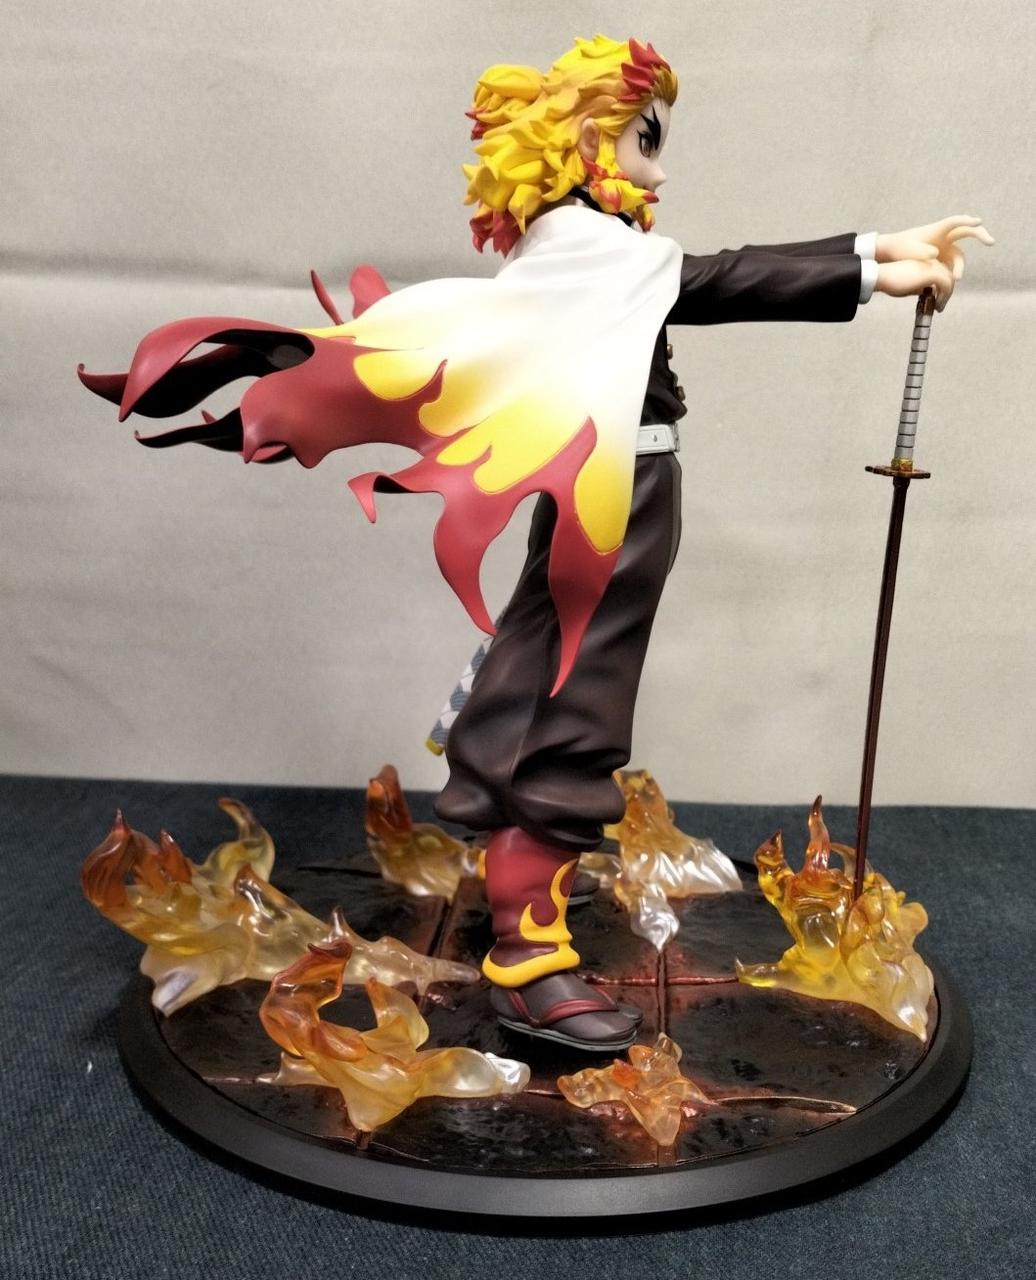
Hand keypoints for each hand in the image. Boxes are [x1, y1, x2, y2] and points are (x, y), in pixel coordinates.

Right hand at [875, 258, 955, 310]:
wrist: (882, 275)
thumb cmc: (890, 280)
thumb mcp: (908, 285)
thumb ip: (918, 288)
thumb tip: (926, 295)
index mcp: (925, 262)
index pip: (941, 273)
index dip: (941, 288)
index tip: (935, 300)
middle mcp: (931, 261)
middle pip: (948, 276)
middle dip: (946, 293)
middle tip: (939, 306)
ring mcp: (933, 266)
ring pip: (950, 281)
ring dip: (947, 296)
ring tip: (939, 307)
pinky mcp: (932, 273)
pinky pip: (947, 285)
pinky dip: (945, 297)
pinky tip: (938, 305)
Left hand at [876, 215, 993, 280]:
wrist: (892, 252)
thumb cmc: (900, 248)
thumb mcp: (909, 249)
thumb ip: (922, 251)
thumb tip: (936, 253)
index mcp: (937, 230)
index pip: (955, 222)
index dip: (967, 221)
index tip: (979, 221)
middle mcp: (944, 237)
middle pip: (966, 234)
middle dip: (980, 236)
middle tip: (991, 242)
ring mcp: (944, 247)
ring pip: (958, 255)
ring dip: (959, 266)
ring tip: (956, 278)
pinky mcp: (942, 258)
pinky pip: (952, 264)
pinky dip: (952, 272)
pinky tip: (951, 281)